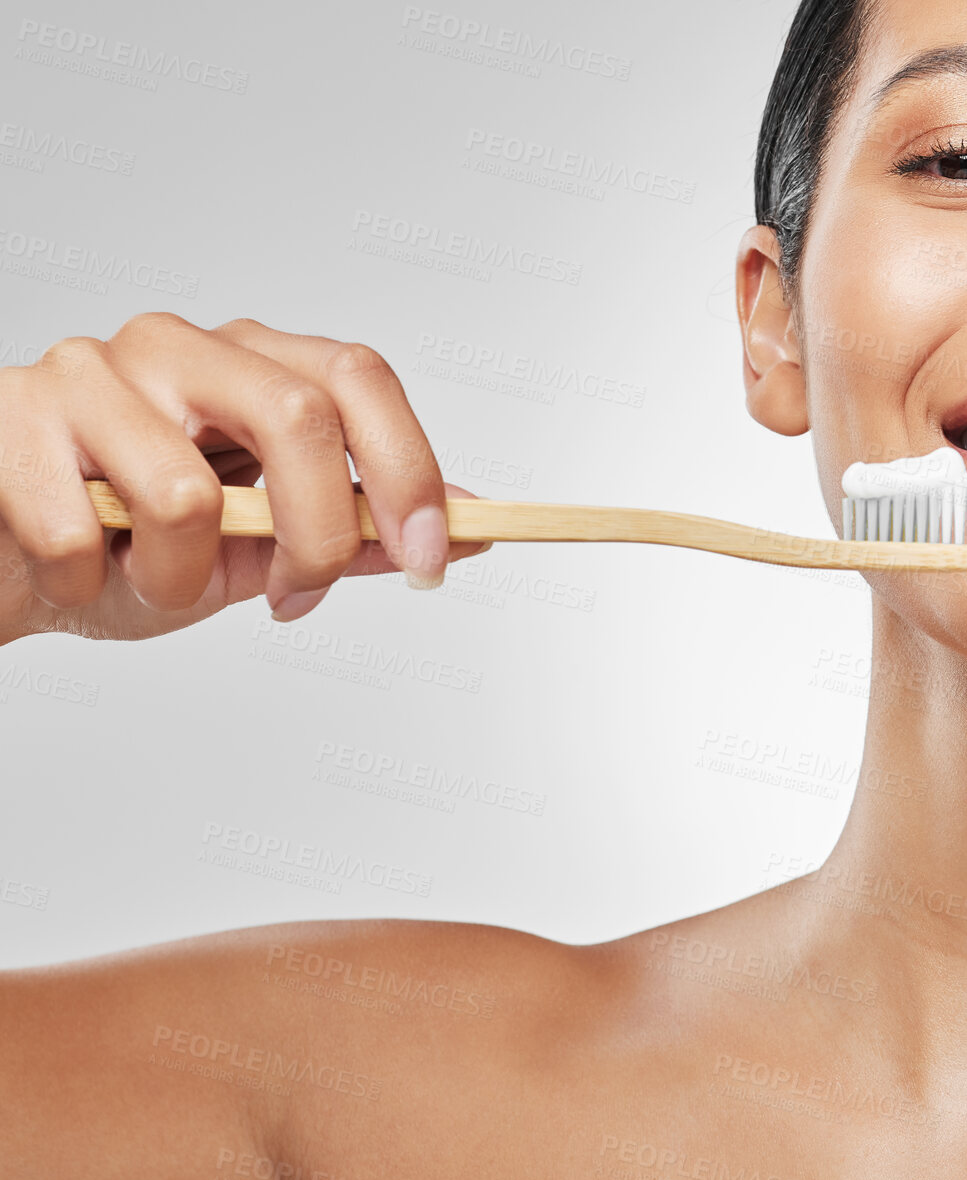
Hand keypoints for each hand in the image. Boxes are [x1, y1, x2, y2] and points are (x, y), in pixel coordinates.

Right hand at [0, 312, 490, 643]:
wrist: (8, 562)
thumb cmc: (136, 545)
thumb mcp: (262, 548)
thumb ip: (359, 532)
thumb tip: (471, 527)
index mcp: (254, 365)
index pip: (360, 378)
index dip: (410, 469)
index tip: (434, 558)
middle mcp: (180, 346)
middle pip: (299, 416)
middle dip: (317, 535)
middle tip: (293, 597)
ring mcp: (93, 369)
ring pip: (187, 495)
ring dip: (180, 582)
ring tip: (152, 582)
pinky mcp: (14, 412)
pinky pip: (82, 531)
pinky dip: (91, 586)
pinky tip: (81, 574)